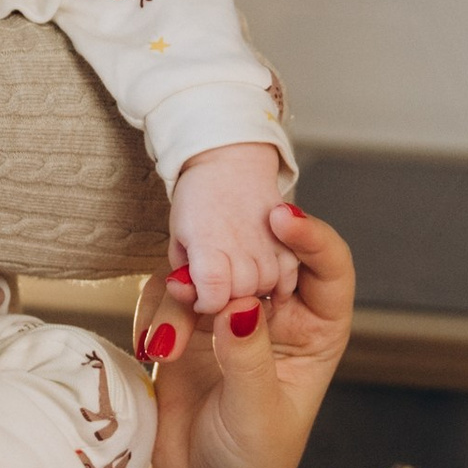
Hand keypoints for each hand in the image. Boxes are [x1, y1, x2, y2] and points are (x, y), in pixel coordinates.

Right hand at [72, 207, 352, 467]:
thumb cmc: (249, 461)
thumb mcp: (258, 413)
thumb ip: (248, 357)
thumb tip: (238, 305)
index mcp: (317, 329)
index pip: (327, 268)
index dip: (310, 236)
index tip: (282, 218)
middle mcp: (275, 313)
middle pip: (262, 252)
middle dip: (233, 249)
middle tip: (204, 263)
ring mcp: (225, 315)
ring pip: (207, 268)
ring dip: (185, 290)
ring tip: (172, 337)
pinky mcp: (182, 326)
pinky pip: (166, 295)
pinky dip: (157, 312)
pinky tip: (155, 349)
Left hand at [166, 144, 298, 316]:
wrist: (228, 164)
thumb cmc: (197, 202)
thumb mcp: (178, 237)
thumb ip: (183, 274)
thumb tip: (188, 296)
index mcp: (207, 240)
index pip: (213, 293)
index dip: (206, 303)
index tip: (202, 297)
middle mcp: (240, 241)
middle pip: (242, 294)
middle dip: (229, 299)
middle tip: (220, 287)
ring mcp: (266, 238)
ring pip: (267, 285)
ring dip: (254, 291)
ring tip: (240, 279)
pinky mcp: (286, 236)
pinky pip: (290, 272)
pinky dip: (280, 284)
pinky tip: (267, 283)